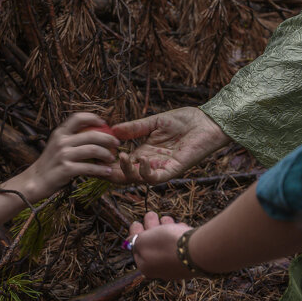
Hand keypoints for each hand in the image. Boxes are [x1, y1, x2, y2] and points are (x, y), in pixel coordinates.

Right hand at [10, 112, 118, 201]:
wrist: (35, 181)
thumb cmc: (50, 163)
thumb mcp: (56, 145)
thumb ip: (70, 138)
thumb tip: (92, 132)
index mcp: (59, 133)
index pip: (78, 117)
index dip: (93, 117)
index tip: (104, 123)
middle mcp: (61, 141)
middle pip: (91, 134)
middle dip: (108, 138)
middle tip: (117, 143)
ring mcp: (64, 155)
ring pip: (93, 150)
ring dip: (106, 154)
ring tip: (112, 158)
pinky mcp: (66, 169)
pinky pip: (90, 168)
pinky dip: (101, 169)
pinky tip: (107, 171)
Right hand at [110, 107, 228, 183]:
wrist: (207, 122)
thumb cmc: (184, 120)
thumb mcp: (154, 122)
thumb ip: (135, 128)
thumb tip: (113, 130)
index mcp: (145, 151)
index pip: (123, 162)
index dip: (109, 161)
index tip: (94, 155)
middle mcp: (151, 162)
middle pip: (126, 175)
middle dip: (112, 172)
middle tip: (99, 164)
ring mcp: (161, 167)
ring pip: (138, 179)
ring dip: (126, 172)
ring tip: (120, 157)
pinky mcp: (173, 170)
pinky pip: (155, 178)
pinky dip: (145, 172)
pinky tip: (142, 158)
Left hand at [126, 210, 194, 279]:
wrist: (197, 250)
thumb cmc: (166, 245)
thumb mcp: (143, 241)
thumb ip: (135, 241)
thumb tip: (129, 242)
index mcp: (146, 267)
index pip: (137, 249)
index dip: (135, 234)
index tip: (136, 222)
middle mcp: (161, 269)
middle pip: (153, 245)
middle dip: (150, 228)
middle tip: (151, 215)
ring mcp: (178, 265)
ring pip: (168, 243)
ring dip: (165, 228)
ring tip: (166, 218)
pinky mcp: (192, 260)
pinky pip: (182, 245)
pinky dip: (178, 234)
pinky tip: (179, 226)